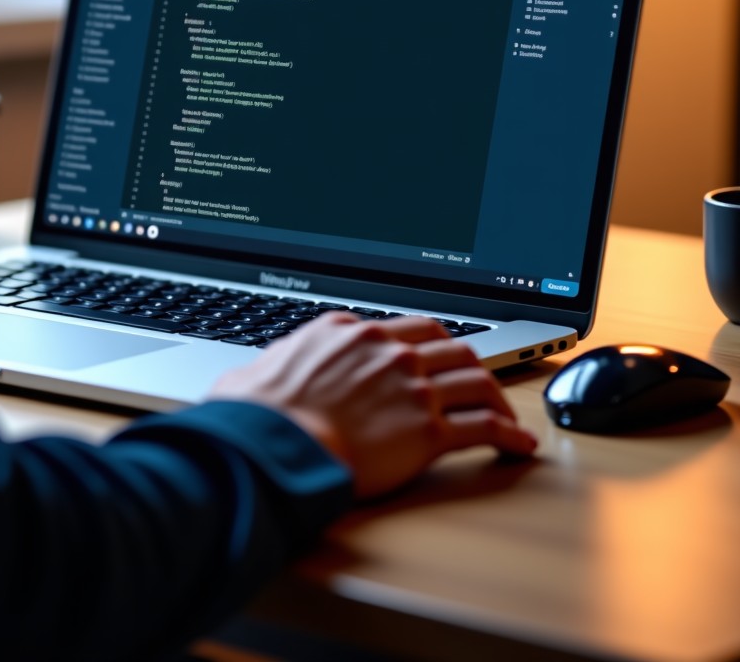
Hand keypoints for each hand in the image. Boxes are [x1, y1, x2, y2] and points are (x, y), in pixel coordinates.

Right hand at [211, 311, 536, 499]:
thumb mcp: (256, 369)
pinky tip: (519, 444)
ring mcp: (412, 387)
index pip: (410, 328)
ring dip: (497, 395)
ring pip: (475, 377)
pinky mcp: (428, 430)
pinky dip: (508, 434)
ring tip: (505, 413)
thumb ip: (274, 364)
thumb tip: (253, 375)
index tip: (439, 356)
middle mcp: (388, 351)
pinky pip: (483, 426)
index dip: (433, 344)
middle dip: (471, 363)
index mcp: (351, 331)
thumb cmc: (259, 413)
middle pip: (451, 346)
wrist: (273, 444)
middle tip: (479, 381)